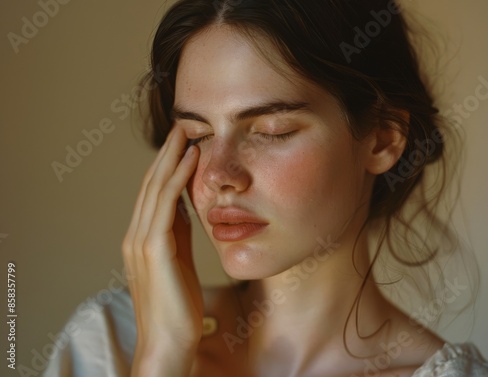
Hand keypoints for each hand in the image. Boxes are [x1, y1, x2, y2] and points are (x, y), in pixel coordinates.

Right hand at [122, 125, 201, 375]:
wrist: (170, 340)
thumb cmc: (178, 303)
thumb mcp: (179, 259)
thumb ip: (179, 233)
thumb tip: (187, 206)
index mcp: (142, 237)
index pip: (153, 193)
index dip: (167, 165)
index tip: (183, 142)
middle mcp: (136, 235)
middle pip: (151, 184)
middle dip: (167, 153)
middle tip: (182, 125)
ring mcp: (141, 241)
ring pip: (156, 189)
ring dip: (172, 157)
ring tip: (187, 132)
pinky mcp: (153, 250)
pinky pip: (166, 206)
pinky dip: (178, 179)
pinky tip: (191, 160)